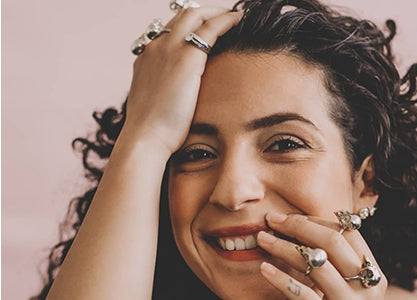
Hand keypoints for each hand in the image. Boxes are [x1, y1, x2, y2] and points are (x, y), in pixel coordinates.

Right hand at [122, 6, 243, 156]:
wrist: (146, 137)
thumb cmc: (152, 132)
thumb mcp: (154, 106)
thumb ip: (163, 95)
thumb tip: (175, 103)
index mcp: (145, 60)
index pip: (167, 33)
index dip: (187, 28)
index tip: (202, 31)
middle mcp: (155, 48)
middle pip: (181, 17)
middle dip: (203, 12)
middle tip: (221, 16)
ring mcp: (169, 49)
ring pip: (195, 15)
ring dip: (216, 12)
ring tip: (233, 16)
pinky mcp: (187, 58)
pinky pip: (211, 28)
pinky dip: (226, 20)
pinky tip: (238, 20)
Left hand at [256, 212, 386, 299]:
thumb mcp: (352, 299)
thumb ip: (340, 270)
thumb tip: (308, 235)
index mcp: (375, 276)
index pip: (348, 233)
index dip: (316, 220)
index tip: (289, 217)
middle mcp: (369, 290)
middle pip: (332, 242)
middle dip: (297, 225)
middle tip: (271, 220)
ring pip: (315, 265)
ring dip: (283, 247)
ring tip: (260, 239)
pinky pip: (302, 296)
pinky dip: (280, 279)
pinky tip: (263, 269)